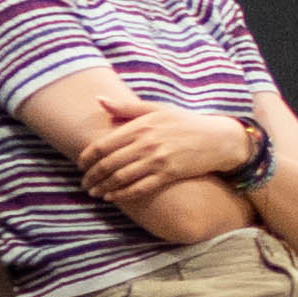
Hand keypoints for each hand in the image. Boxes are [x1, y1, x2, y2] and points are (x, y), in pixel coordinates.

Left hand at [76, 84, 240, 206]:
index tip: (81, 164)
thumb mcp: (157, 108)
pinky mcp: (168, 175)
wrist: (217, 139)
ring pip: (120, 178)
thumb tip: (99, 99)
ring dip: (103, 187)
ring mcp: (158, 160)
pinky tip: (113, 197)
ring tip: (94, 192)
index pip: (104, 144)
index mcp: (141, 125)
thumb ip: (126, 107)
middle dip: (92, 176)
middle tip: (84, 183)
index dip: (88, 157)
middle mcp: (147, 143)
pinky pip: (139, 188)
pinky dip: (122, 195)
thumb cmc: (184, 122)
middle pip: (109, 163)